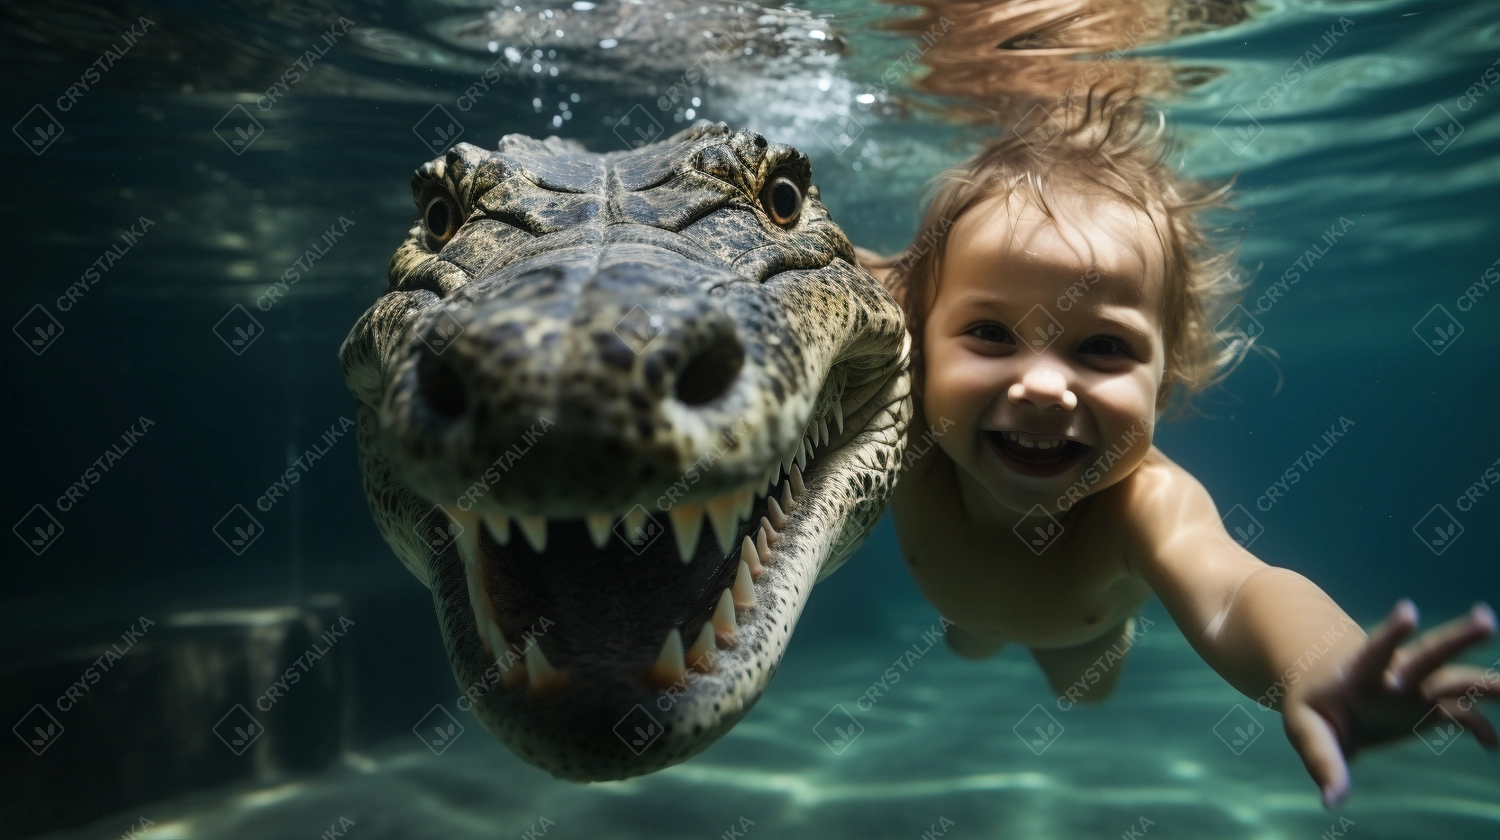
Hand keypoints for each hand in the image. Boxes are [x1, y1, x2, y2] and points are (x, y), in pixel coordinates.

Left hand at [1281, 599, 1496, 807]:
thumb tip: (1332, 800)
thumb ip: (1322, 759)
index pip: (1376, 650)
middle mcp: (1395, 674)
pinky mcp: (1431, 707)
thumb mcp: (1306, 729)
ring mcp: (1418, 688)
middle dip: (1458, 638)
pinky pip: (1463, 715)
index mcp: (1360, 672)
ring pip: (1456, 678)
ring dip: (1487, 681)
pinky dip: (1479, 727)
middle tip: (1485, 619)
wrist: (1330, 691)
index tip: (1408, 610)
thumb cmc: (1313, 707)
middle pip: (1429, 654)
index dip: (1392, 632)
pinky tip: (1490, 745)